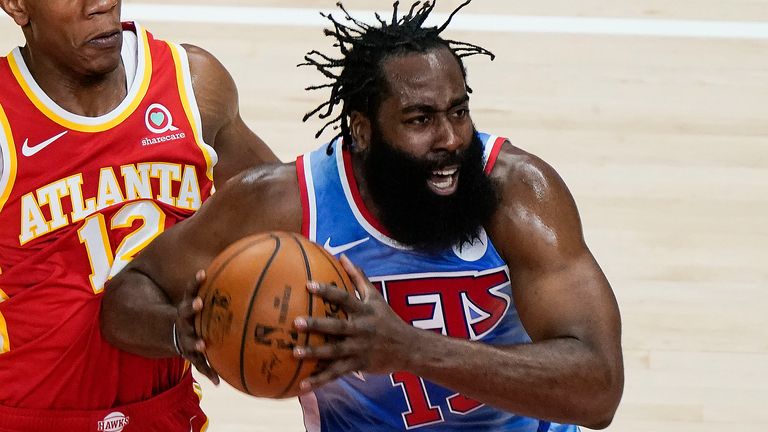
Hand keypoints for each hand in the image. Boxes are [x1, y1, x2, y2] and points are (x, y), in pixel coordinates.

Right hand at [174, 269, 219, 384]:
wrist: (173, 334)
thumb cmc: (198, 316)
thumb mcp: (204, 303)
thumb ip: (222, 292)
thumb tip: (251, 275)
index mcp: (188, 307)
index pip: (190, 290)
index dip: (195, 282)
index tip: (203, 273)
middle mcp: (184, 321)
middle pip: (184, 312)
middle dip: (191, 307)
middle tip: (198, 304)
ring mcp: (184, 338)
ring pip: (189, 340)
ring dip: (196, 342)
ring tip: (203, 345)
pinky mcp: (189, 354)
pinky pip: (199, 364)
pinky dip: (208, 372)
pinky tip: (217, 382)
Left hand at [293, 255, 412, 391]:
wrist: (409, 348)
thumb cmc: (387, 319)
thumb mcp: (376, 297)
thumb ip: (358, 277)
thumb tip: (342, 256)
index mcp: (364, 311)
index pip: (344, 298)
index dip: (327, 291)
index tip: (308, 286)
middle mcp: (361, 329)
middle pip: (337, 326)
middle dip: (317, 325)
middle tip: (296, 323)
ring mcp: (360, 349)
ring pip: (335, 352)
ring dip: (315, 353)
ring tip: (295, 353)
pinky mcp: (359, 365)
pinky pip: (337, 373)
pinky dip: (320, 379)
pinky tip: (303, 385)